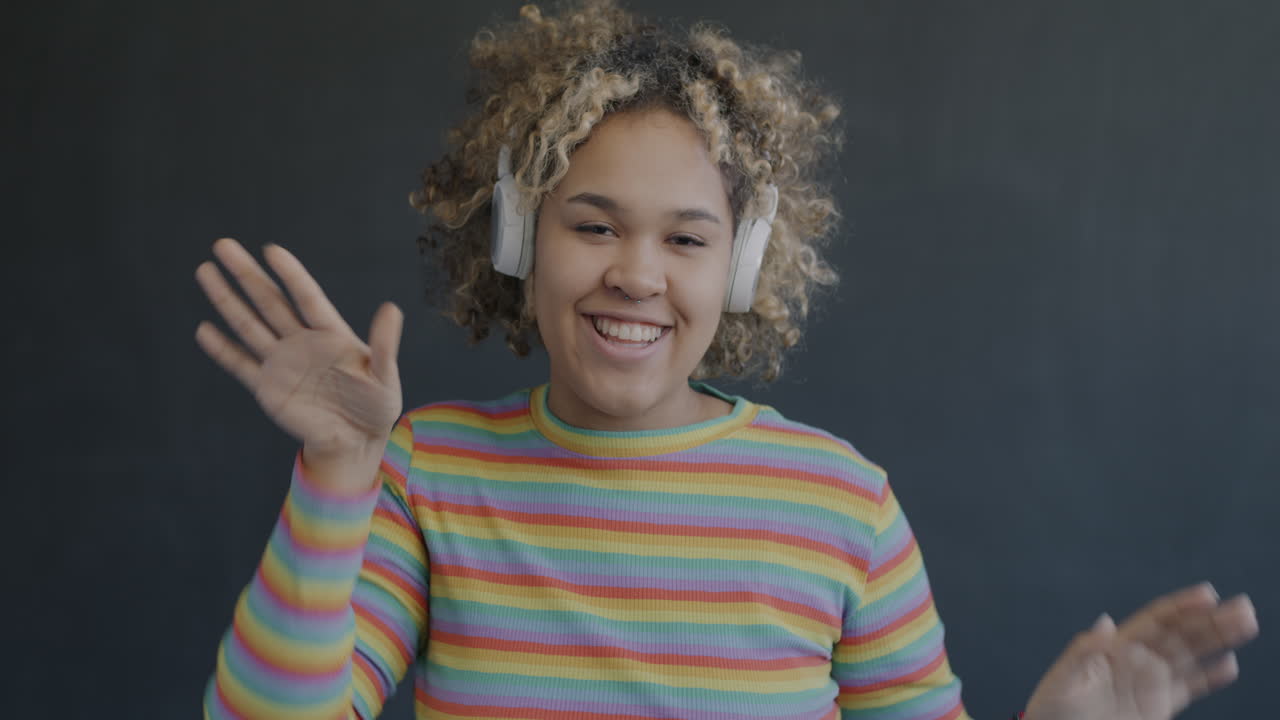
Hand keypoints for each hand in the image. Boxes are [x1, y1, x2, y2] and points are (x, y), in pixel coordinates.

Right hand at [195, 238, 403, 484]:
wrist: (356, 440)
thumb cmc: (376, 404)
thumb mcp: (385, 375)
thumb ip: (383, 345)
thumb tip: (392, 309)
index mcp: (331, 333)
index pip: (306, 297)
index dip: (290, 274)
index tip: (271, 250)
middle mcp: (302, 341)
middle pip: (269, 302)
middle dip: (246, 275)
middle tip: (223, 245)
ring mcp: (281, 363)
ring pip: (249, 325)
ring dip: (227, 300)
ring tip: (205, 271)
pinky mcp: (268, 388)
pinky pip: (241, 365)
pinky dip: (222, 349)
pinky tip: (204, 330)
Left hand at [1025, 583, 1258, 719]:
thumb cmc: (1051, 710)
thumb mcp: (1061, 680)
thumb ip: (1083, 653)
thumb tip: (1104, 624)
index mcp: (1114, 648)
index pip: (1154, 621)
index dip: (1180, 607)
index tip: (1207, 595)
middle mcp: (1137, 662)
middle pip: (1180, 636)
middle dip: (1211, 622)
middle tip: (1243, 608)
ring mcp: (1149, 684)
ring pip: (1190, 657)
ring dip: (1218, 642)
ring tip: (1247, 625)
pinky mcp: (1156, 708)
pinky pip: (1187, 689)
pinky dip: (1208, 677)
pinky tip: (1228, 666)